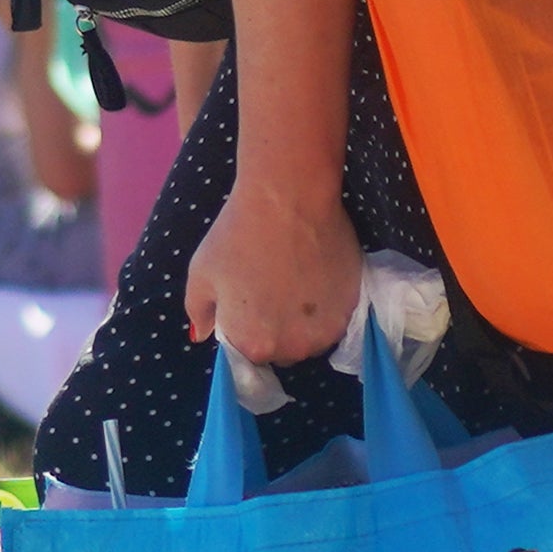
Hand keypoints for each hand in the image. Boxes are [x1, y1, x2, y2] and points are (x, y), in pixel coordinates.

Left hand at [183, 166, 360, 376]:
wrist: (289, 198)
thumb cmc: (237, 235)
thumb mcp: (201, 273)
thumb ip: (199, 312)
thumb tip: (204, 335)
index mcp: (254, 345)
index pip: (249, 353)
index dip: (247, 328)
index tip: (248, 300)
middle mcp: (294, 347)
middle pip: (283, 349)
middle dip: (276, 329)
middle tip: (272, 289)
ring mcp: (328, 329)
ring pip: (311, 336)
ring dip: (303, 321)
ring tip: (296, 282)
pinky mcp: (353, 306)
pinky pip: (335, 317)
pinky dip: (326, 304)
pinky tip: (316, 275)